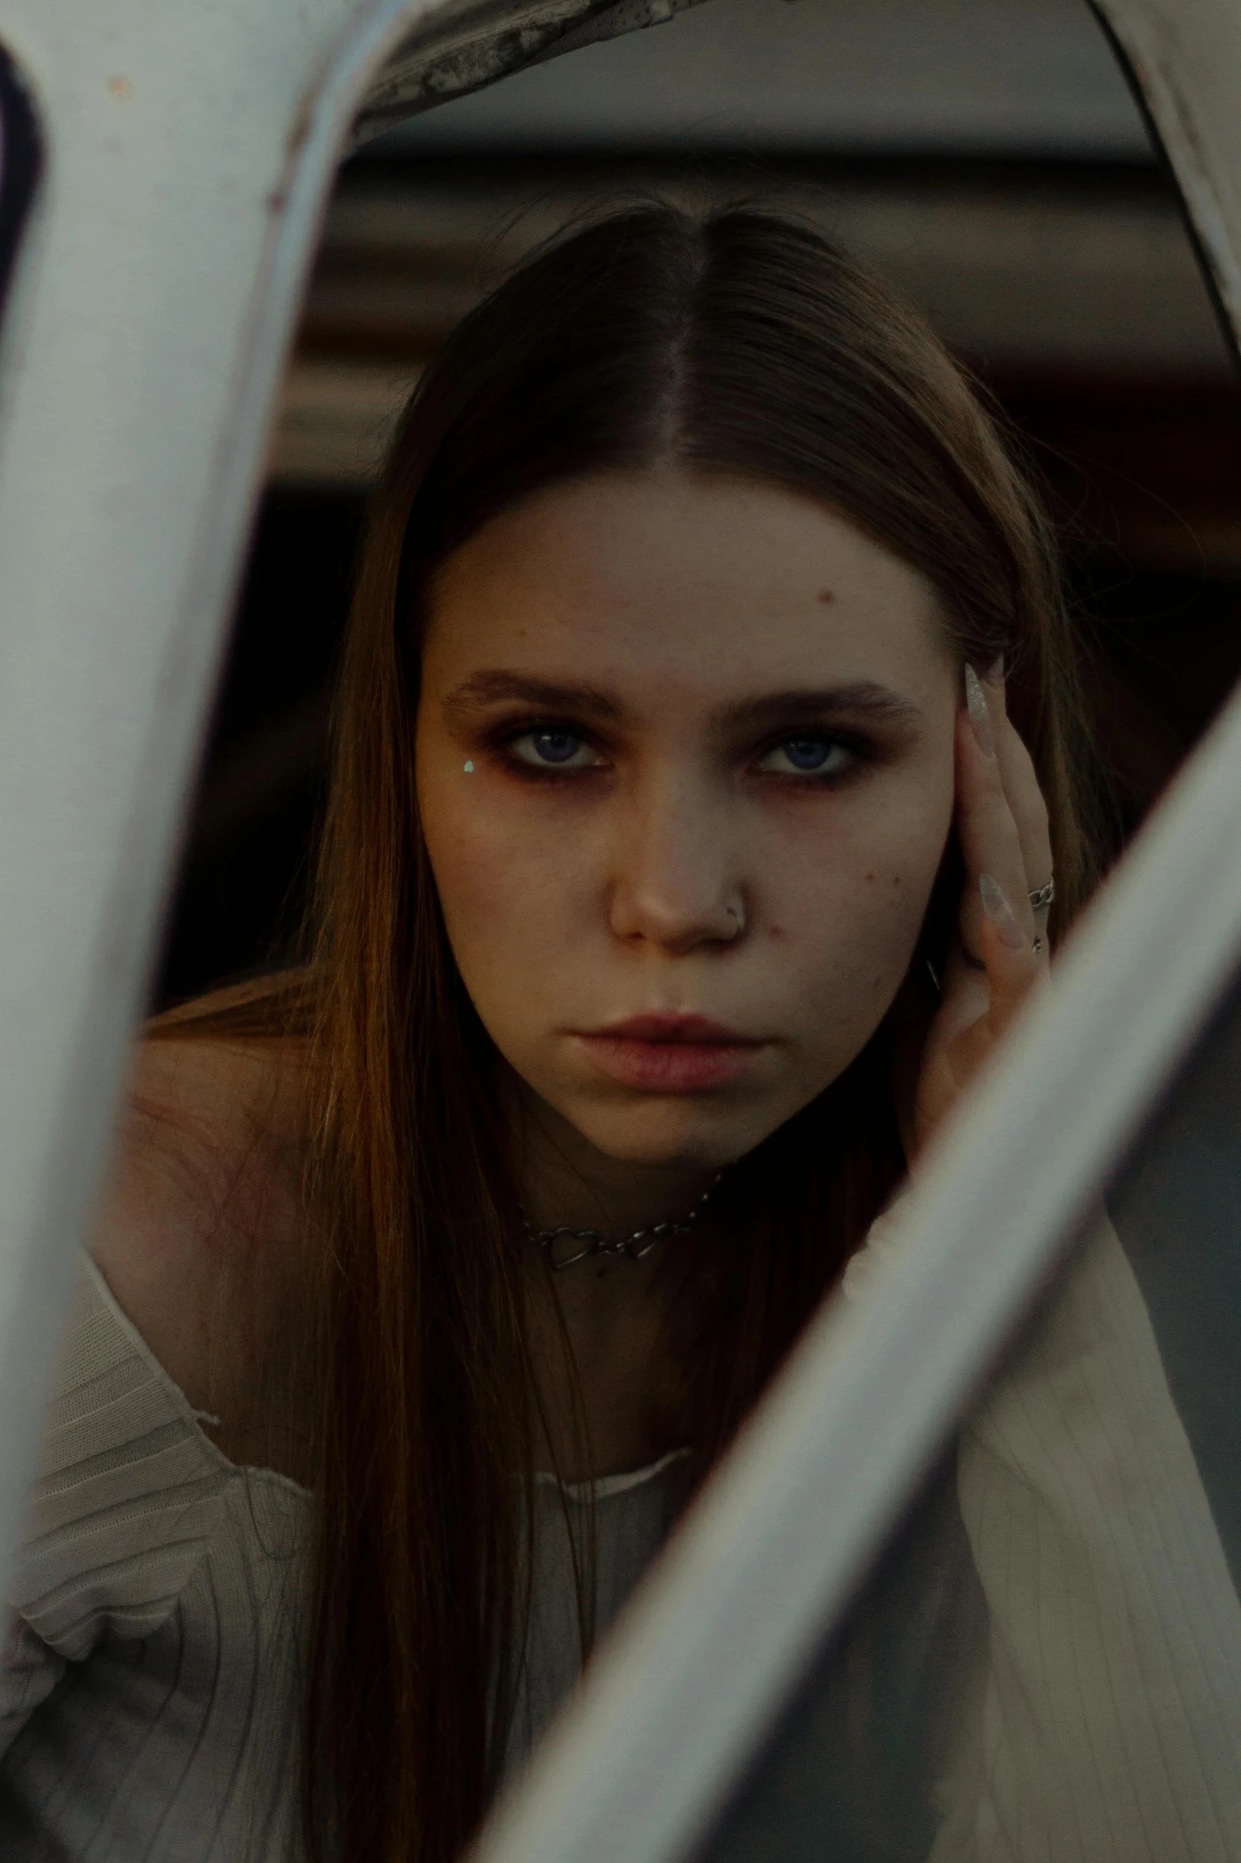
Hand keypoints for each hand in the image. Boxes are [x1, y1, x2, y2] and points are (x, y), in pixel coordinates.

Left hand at [912, 664, 1052, 1153]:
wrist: (961, 1192)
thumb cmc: (934, 1098)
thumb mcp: (903, 995)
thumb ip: (888, 930)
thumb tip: (838, 864)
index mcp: (983, 935)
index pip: (982, 826)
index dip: (974, 759)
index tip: (951, 684)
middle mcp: (1016, 951)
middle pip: (1010, 831)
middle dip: (994, 754)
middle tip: (975, 671)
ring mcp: (1025, 994)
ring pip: (1020, 880)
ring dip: (1000, 807)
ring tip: (981, 733)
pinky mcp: (1020, 1050)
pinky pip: (1018, 982)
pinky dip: (1003, 931)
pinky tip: (984, 887)